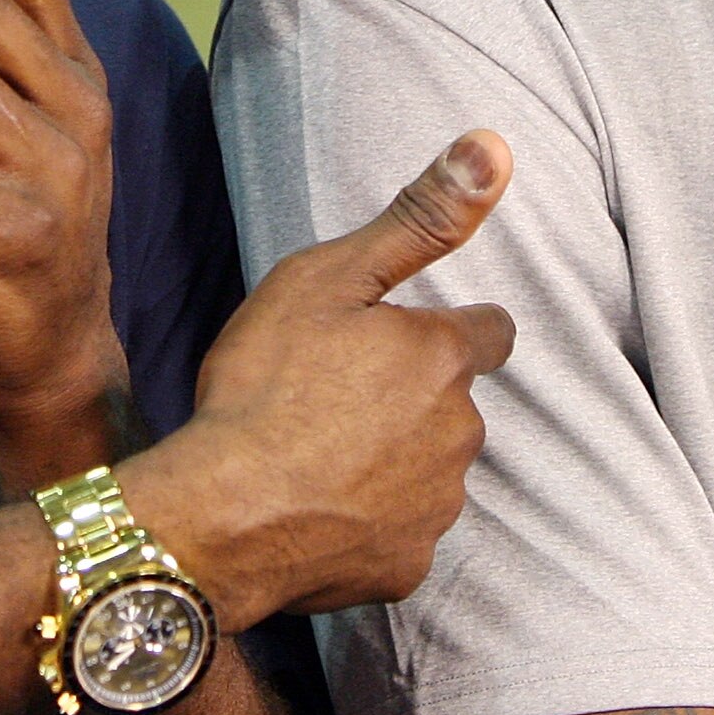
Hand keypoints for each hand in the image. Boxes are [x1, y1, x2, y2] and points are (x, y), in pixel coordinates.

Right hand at [127, 132, 516, 629]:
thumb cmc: (263, 386)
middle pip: (454, 406)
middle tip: (332, 400)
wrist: (218, 515)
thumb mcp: (328, 279)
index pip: (490, 332)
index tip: (398, 340)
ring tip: (318, 457)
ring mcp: (437, 506)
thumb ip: (418, 219)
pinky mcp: (408, 568)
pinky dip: (370, 525)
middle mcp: (460, 433)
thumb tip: (496, 146)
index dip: (447, 331)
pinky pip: (400, 536)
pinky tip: (316, 512)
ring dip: (394, 463)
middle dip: (412, 400)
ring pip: (431, 471)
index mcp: (443, 359)